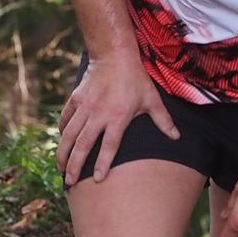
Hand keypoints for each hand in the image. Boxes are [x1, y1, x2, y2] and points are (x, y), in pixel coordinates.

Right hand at [58, 56, 178, 186]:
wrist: (114, 55)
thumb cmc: (136, 78)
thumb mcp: (152, 99)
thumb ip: (163, 120)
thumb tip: (177, 137)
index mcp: (118, 117)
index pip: (109, 146)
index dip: (103, 163)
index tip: (97, 180)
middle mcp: (98, 114)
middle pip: (83, 144)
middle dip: (74, 165)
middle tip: (69, 181)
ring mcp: (85, 107)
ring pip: (70, 134)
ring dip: (64, 152)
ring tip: (60, 168)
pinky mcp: (75, 99)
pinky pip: (66, 119)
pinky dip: (62, 132)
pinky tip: (61, 143)